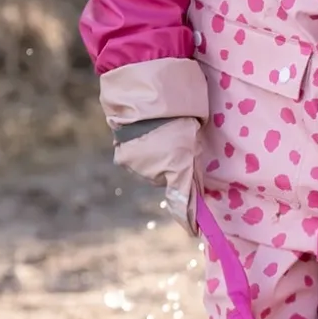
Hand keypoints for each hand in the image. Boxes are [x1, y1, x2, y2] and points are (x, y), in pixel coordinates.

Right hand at [113, 116, 201, 232]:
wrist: (143, 87)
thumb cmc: (179, 107)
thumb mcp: (194, 132)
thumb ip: (192, 159)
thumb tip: (193, 179)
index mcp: (178, 164)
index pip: (185, 200)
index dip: (190, 217)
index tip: (195, 230)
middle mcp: (155, 171)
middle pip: (169, 179)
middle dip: (174, 167)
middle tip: (179, 141)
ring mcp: (136, 166)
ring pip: (153, 171)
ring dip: (158, 160)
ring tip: (160, 134)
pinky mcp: (123, 158)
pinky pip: (139, 163)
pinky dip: (143, 155)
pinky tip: (145, 136)